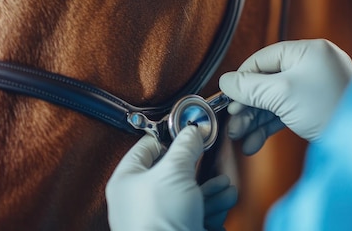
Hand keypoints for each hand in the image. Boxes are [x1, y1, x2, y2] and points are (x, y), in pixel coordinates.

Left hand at [106, 126, 236, 230]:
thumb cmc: (157, 221)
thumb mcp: (174, 172)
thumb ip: (184, 147)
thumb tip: (192, 132)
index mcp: (127, 180)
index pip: (145, 148)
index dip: (167, 136)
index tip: (185, 130)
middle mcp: (139, 199)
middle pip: (171, 172)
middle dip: (198, 167)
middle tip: (210, 157)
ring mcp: (157, 217)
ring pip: (187, 194)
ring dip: (210, 189)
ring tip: (225, 186)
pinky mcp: (174, 229)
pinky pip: (194, 213)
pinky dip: (211, 207)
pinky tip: (224, 201)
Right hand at [219, 39, 351, 154]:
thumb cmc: (328, 110)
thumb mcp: (282, 94)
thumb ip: (250, 86)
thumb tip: (225, 81)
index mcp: (309, 51)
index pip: (263, 59)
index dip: (243, 79)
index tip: (228, 98)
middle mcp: (313, 66)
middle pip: (266, 81)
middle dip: (248, 106)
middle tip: (234, 123)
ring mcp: (315, 88)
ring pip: (274, 100)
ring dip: (254, 120)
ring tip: (240, 137)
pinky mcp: (315, 109)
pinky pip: (285, 112)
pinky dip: (269, 126)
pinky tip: (254, 143)